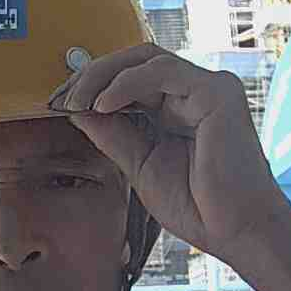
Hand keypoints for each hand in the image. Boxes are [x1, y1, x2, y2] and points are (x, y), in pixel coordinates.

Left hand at [48, 43, 290, 261]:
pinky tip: (101, 104)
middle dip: (89, 76)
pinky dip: (126, 83)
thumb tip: (77, 111)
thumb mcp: (137, 164)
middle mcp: (188, 93)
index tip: (58, 103)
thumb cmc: (194, 204)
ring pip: (144, 58)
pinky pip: (162, 71)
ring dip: (101, 76)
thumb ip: (111, 135)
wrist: (231, 231)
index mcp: (171, 109)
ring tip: (75, 102)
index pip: (125, 82)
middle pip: (131, 62)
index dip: (89, 87)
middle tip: (60, 97)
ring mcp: (204, 89)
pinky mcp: (216, 92)